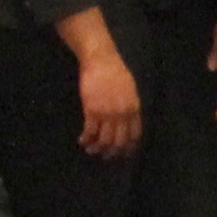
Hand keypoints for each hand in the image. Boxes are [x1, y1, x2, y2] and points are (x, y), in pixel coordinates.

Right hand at [72, 39, 143, 159]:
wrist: (101, 60)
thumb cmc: (116, 72)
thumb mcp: (130, 90)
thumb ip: (130, 106)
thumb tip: (128, 120)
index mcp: (134, 109)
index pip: (135, 134)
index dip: (129, 147)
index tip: (124, 153)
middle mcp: (122, 114)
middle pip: (119, 141)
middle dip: (112, 152)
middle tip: (105, 156)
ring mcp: (107, 113)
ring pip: (104, 140)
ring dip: (97, 148)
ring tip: (91, 150)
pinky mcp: (92, 110)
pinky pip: (90, 131)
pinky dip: (86, 139)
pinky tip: (82, 140)